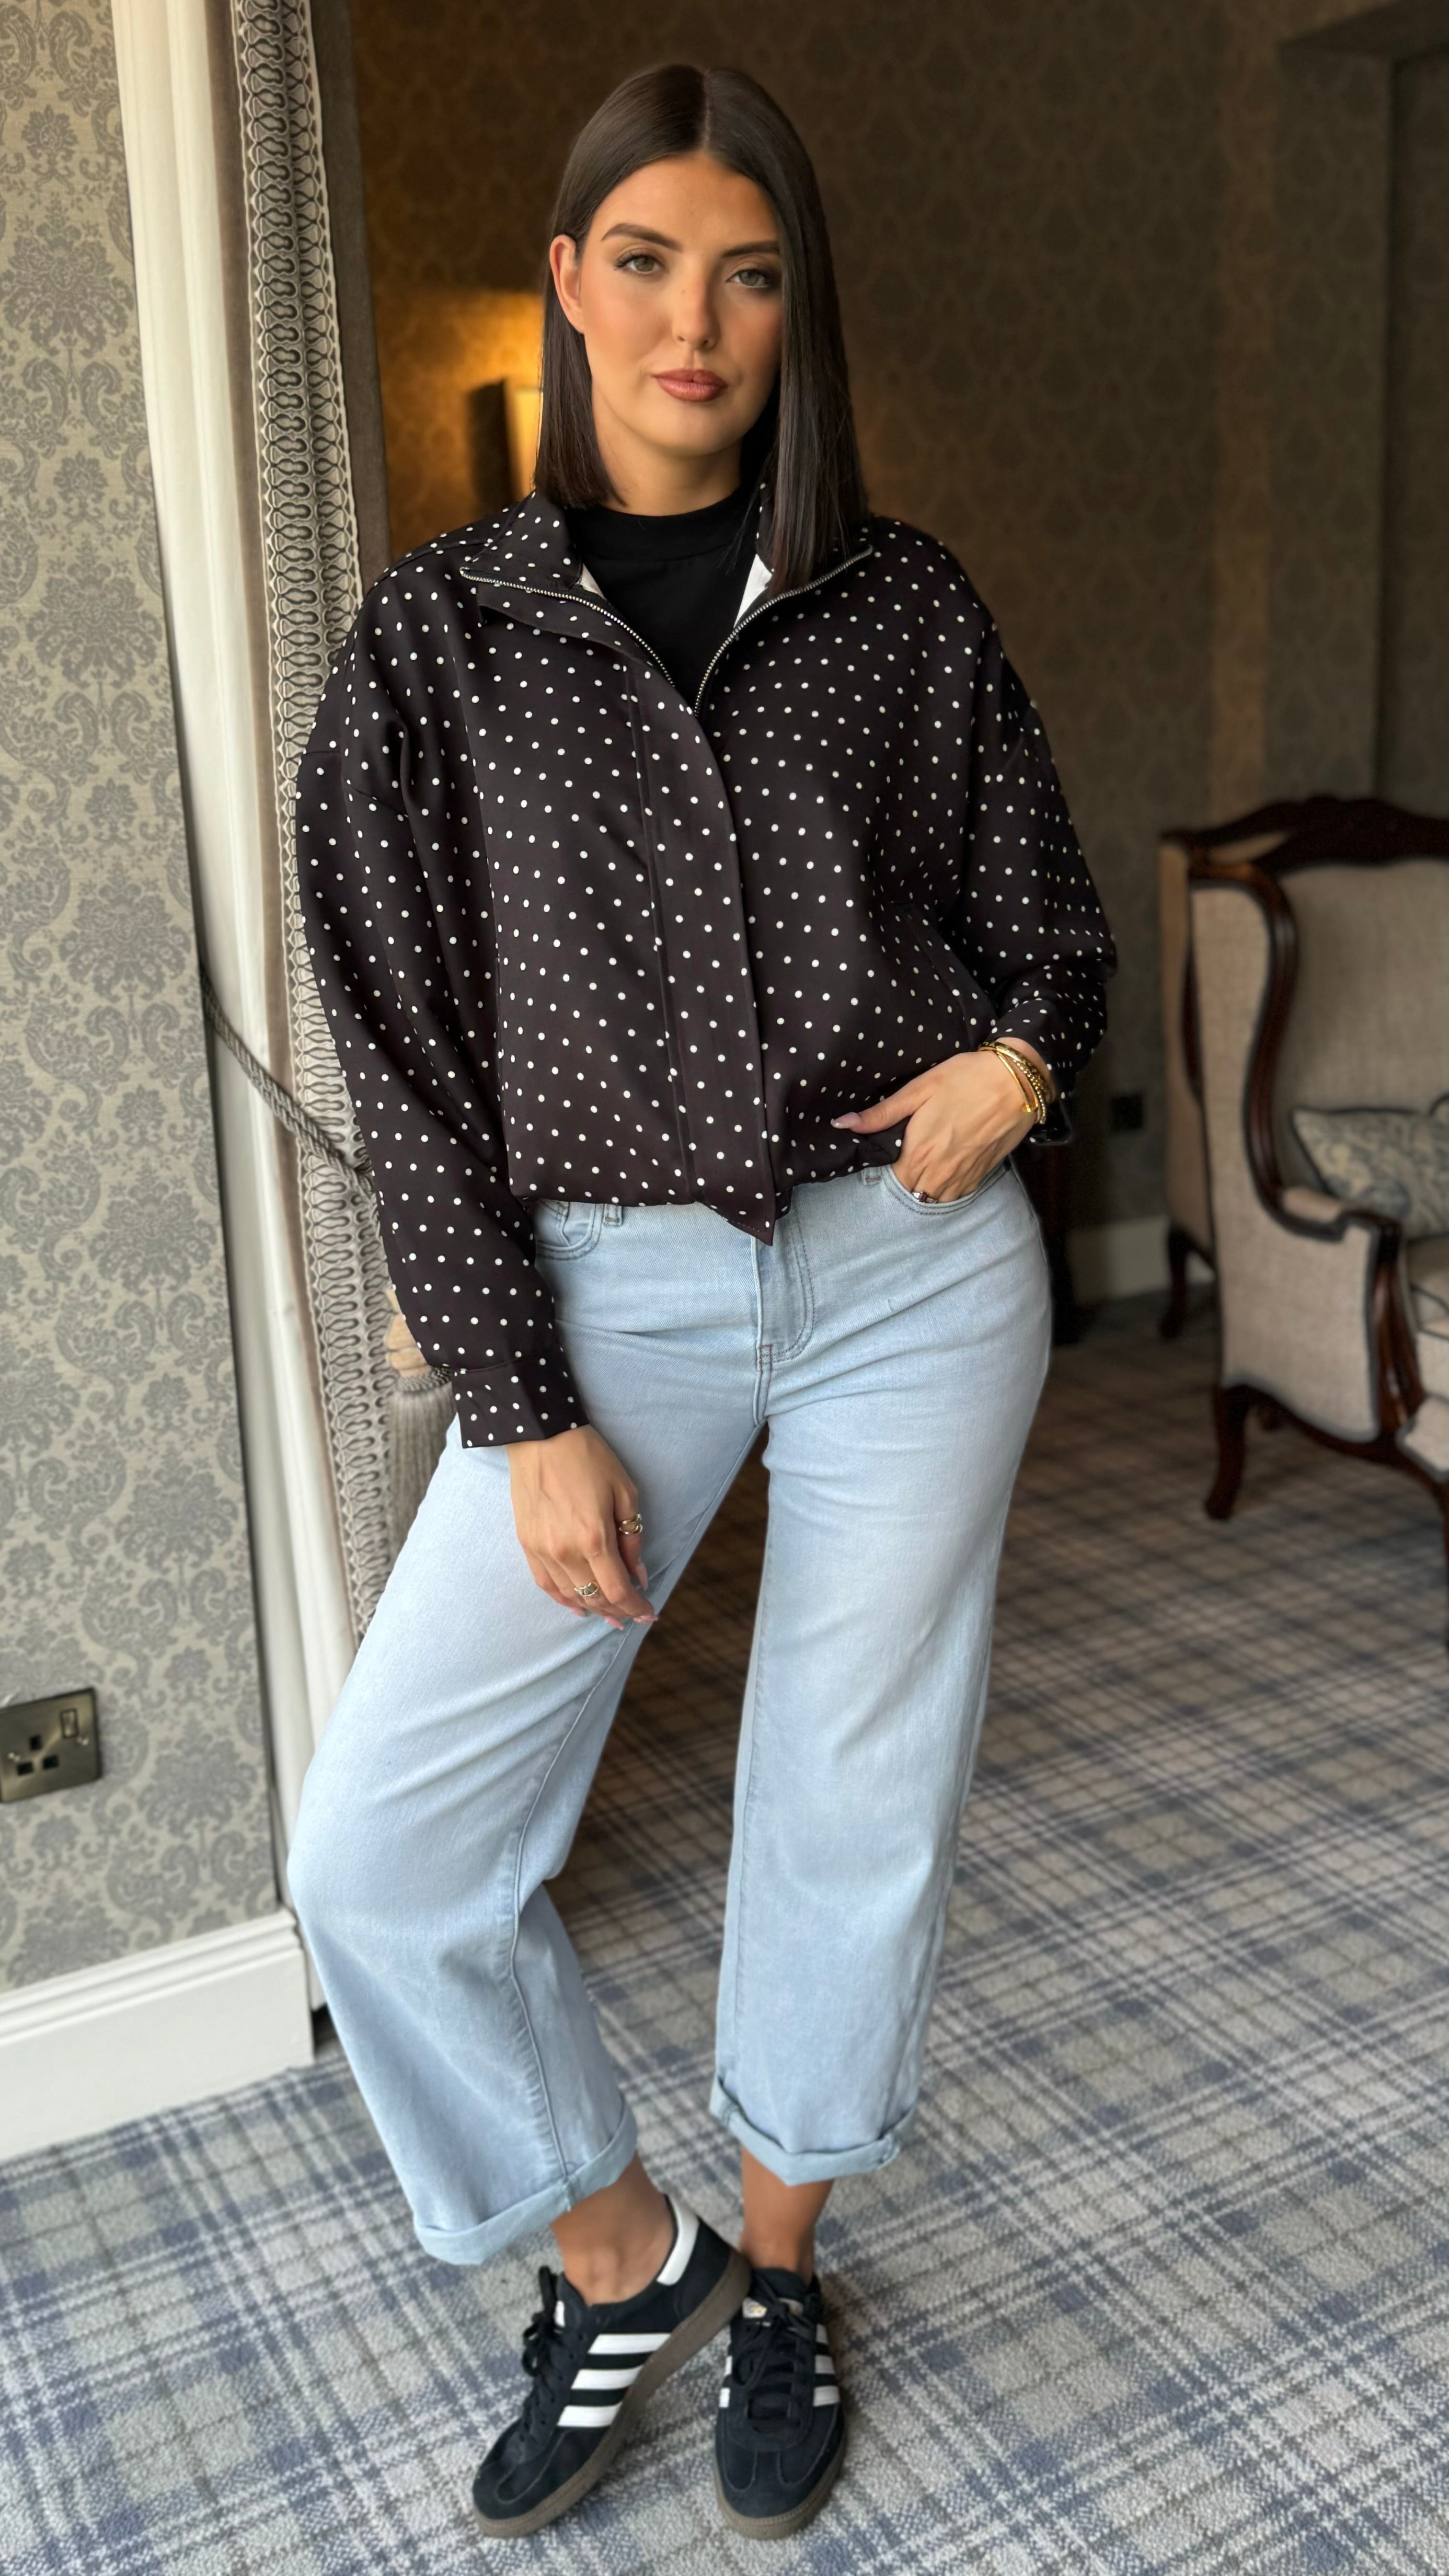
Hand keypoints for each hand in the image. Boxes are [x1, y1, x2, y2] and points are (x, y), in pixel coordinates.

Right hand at [506, 1424, 654, 1626]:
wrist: (541, 1435)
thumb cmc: (588, 1458)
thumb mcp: (624, 1492)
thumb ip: (632, 1538)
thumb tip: (638, 1575)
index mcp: (594, 1537)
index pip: (618, 1589)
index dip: (635, 1607)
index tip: (649, 1613)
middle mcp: (566, 1551)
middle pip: (595, 1597)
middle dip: (618, 1611)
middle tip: (633, 1616)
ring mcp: (542, 1549)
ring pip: (570, 1595)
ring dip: (593, 1609)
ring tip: (610, 1616)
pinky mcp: (526, 1543)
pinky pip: (545, 1584)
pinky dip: (563, 1599)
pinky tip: (577, 1606)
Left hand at [831, 1044, 1044, 1199]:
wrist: (1017, 1081)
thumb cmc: (965, 1079)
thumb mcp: (919, 1088)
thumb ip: (881, 1113)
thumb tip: (842, 1124)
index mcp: (919, 1152)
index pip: (892, 1179)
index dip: (888, 1169)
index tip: (890, 1153)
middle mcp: (940, 1172)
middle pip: (913, 1191)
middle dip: (906, 1179)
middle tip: (909, 1157)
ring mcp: (964, 1176)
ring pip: (935, 1197)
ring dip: (927, 1187)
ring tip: (927, 1164)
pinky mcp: (982, 1174)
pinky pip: (957, 1194)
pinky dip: (948, 1187)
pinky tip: (947, 1168)